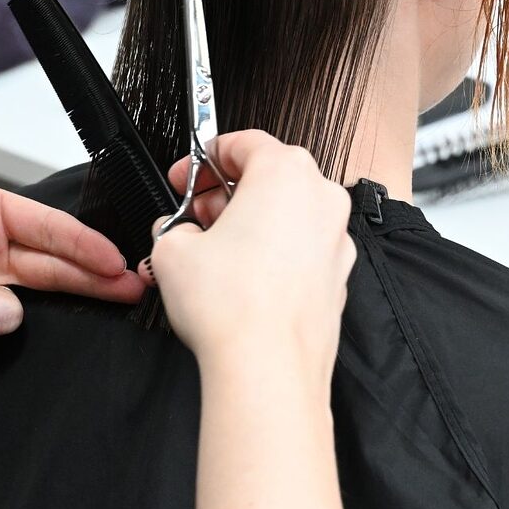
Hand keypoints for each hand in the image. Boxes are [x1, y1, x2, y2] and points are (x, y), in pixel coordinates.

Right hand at [147, 132, 359, 508]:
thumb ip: (170, 226)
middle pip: (270, 177)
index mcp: (286, 173)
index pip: (244, 142)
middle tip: (193, 216)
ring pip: (288, 215)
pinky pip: (300, 251)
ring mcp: (335, 241)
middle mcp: (321, 200)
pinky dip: (273, 255)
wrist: (268, 367)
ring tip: (212, 253)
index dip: (204, 158)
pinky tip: (241, 281)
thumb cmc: (233, 306)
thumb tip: (174, 232)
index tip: (185, 178)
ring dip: (250, 225)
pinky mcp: (337, 279)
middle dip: (227, 193)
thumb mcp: (172, 249)